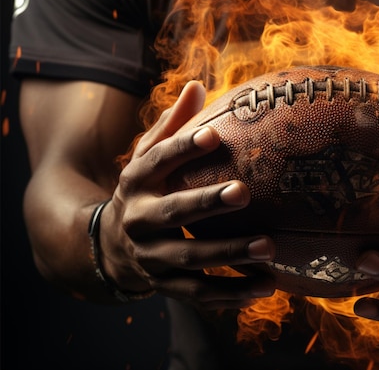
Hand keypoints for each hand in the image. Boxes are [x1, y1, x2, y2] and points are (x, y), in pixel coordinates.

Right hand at [99, 81, 275, 309]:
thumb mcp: (148, 157)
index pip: (156, 161)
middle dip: (205, 204)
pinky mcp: (164, 286)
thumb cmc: (146, 190)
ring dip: (228, 254)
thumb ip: (172, 126)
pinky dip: (231, 293)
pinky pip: (198, 293)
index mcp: (136, 181)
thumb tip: (198, 85)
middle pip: (172, 213)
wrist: (109, 246)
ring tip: (269, 247)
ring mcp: (150, 257)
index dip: (182, 148)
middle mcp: (138, 219)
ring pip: (188, 259)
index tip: (213, 136)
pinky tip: (266, 285)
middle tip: (243, 192)